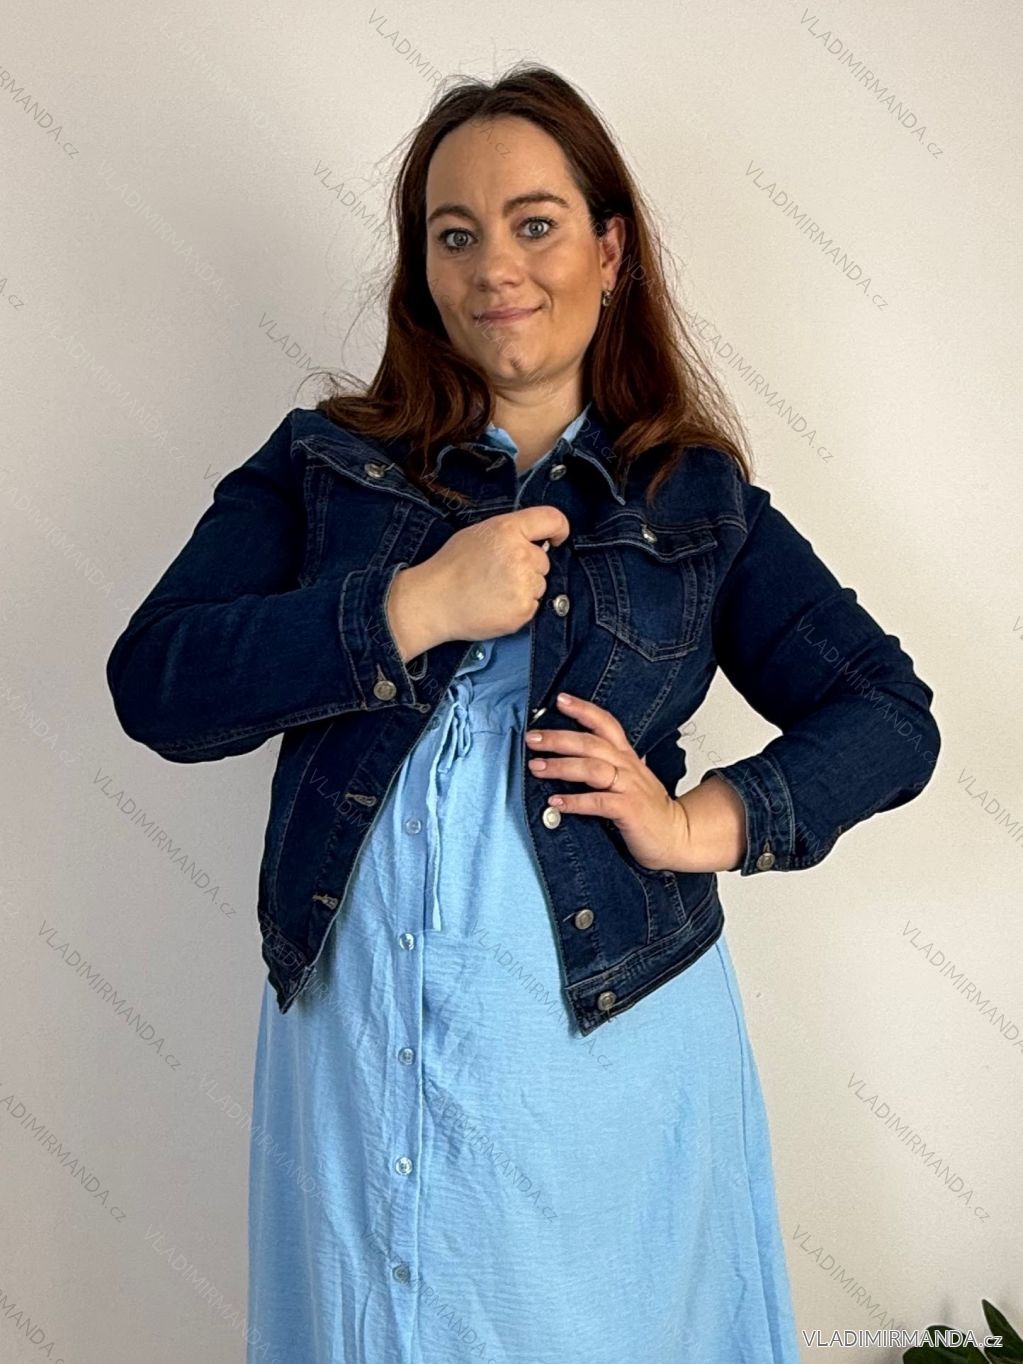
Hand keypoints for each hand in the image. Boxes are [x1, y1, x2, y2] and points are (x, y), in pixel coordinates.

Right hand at [409, 506, 570, 647]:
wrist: (434, 601)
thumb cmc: (452, 567)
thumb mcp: (478, 533)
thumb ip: (510, 532)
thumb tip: (536, 539)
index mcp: (508, 530)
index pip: (552, 519)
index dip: (559, 528)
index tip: (557, 538)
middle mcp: (520, 555)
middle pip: (544, 560)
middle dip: (528, 567)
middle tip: (498, 574)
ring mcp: (523, 584)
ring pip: (539, 585)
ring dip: (524, 589)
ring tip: (494, 591)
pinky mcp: (523, 610)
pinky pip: (533, 606)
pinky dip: (518, 607)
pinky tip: (496, 604)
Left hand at [525, 692, 689, 872]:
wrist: (676, 836)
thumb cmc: (647, 810)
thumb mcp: (628, 779)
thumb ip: (604, 765)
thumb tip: (568, 757)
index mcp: (626, 756)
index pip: (605, 724)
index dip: (583, 710)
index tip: (560, 700)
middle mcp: (627, 767)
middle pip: (590, 743)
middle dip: (558, 738)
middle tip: (532, 739)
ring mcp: (629, 787)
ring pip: (592, 768)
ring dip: (561, 766)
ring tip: (536, 767)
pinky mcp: (629, 810)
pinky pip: (598, 802)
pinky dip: (575, 801)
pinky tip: (556, 802)